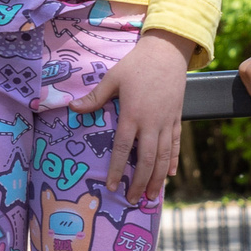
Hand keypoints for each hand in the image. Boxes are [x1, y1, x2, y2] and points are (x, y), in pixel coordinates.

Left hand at [76, 31, 196, 205]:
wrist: (168, 51)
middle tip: (132, 199)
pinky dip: (173, 161)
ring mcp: (166, 121)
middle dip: (139, 182)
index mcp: (132, 114)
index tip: (112, 187)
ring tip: (150, 196)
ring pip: (163, 157)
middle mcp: (151, 122)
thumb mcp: (113, 78)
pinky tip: (170, 174)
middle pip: (147, 160)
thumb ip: (95, 97)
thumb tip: (73, 108)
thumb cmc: (137, 64)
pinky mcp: (177, 117)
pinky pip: (175, 144)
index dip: (117, 169)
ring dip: (157, 178)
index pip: (123, 148)